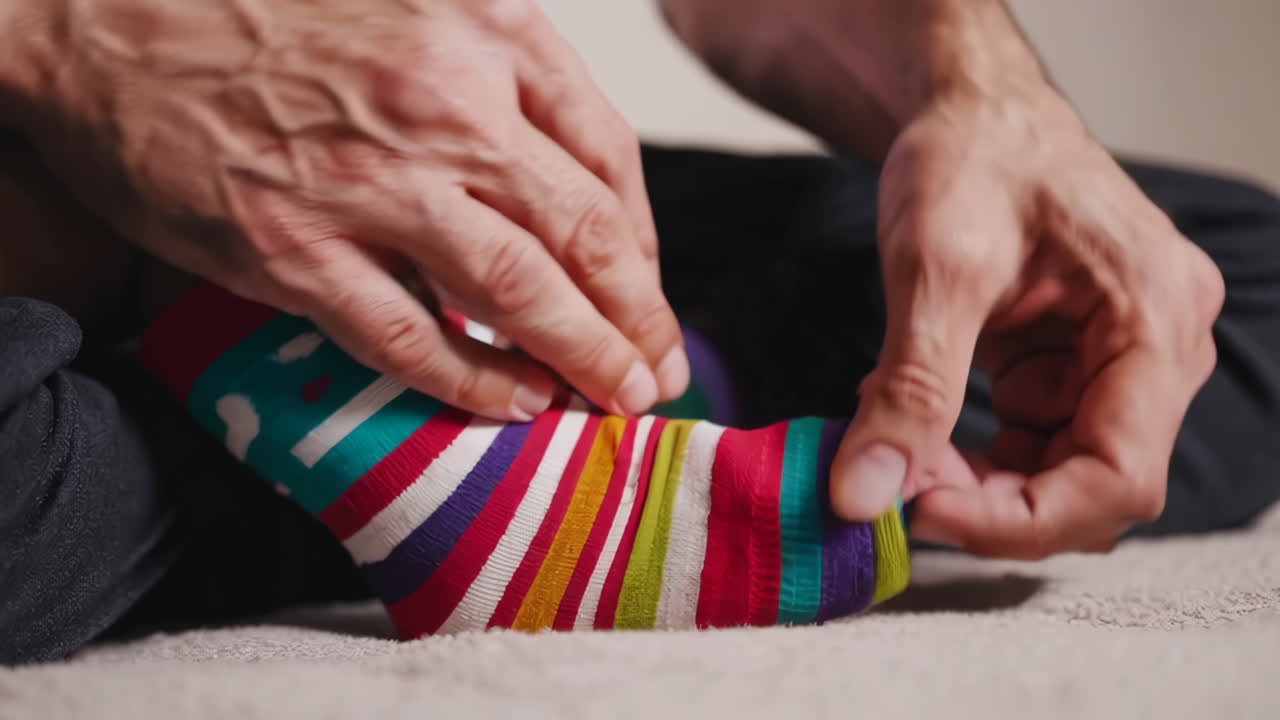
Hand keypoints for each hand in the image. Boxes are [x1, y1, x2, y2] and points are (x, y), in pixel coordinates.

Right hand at [16, 0, 686, 419]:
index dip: (642, 243)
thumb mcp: (415, 8)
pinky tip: (512, 405)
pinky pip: (412, 337)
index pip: (606, 155)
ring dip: (581, 357)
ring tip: (613, 399)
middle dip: (636, 315)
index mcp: (485, 30)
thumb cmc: (264, 19)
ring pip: (517, 290)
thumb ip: (498, 80)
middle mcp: (442, 101)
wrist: (104, 22)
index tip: (648, 292)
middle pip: (582, 232)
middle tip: (655, 370)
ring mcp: (370, 181)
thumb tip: (570, 189)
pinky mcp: (295, 250)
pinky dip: (473, 382)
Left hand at [829, 88, 1224, 557]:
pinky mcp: (1072, 367)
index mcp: (1155, 320)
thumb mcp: (936, 270)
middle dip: (987, 501)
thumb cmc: (972, 158)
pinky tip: (907, 413)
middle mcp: (1156, 351)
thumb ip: (909, 390)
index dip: (1022, 519)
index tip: (923, 514)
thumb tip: (863, 494)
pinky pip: (1029, 444)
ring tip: (891, 439)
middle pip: (1090, 487)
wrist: (969, 113)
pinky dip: (964, 449)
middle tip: (892, 481)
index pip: (1119, 475)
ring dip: (970, 481)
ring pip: (1054, 475)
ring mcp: (1116, 362)